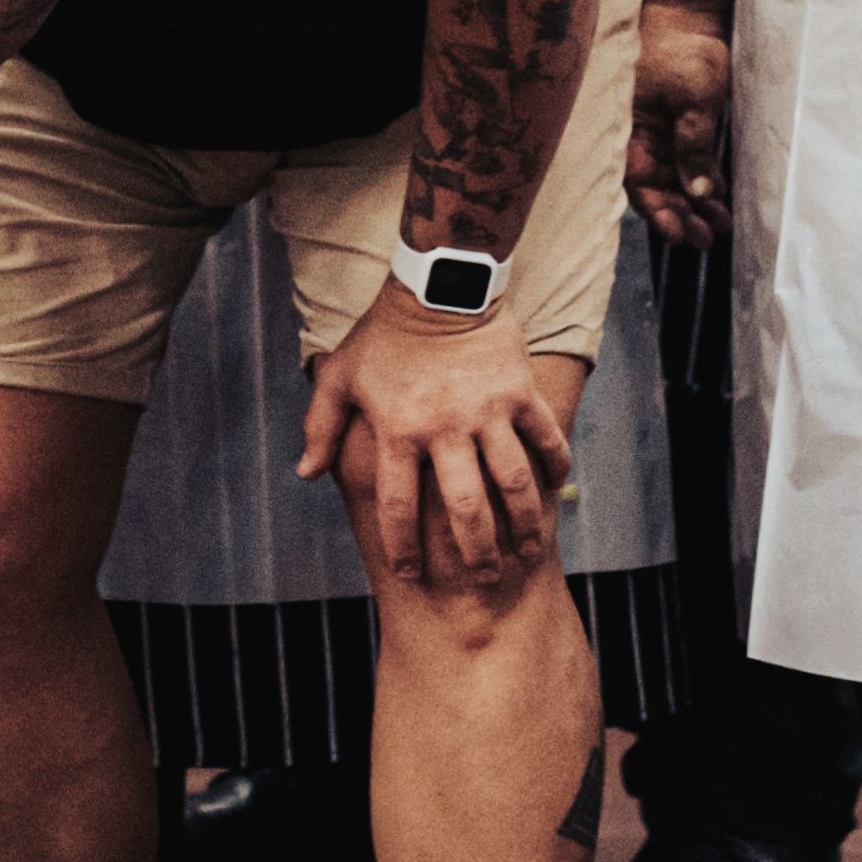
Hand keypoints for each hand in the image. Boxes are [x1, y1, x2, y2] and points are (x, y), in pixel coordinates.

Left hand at [298, 294, 575, 585]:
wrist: (439, 282)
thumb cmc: (383, 335)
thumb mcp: (340, 376)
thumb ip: (321, 427)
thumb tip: (305, 474)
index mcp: (398, 429)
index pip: (397, 505)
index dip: (402, 547)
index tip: (410, 573)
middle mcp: (445, 427)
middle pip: (465, 507)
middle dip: (476, 552)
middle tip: (484, 579)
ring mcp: (488, 411)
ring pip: (513, 482)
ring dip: (523, 524)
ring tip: (527, 552)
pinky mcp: (521, 392)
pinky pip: (546, 439)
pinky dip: (555, 468)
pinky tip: (557, 492)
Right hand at [625, 5, 732, 246]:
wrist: (693, 12)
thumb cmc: (682, 49)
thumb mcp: (691, 99)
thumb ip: (692, 145)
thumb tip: (698, 191)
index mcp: (630, 130)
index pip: (639, 182)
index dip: (658, 211)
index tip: (679, 233)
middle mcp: (643, 137)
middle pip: (657, 188)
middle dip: (680, 216)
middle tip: (705, 239)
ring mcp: (664, 132)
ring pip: (677, 180)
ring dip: (696, 204)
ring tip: (721, 227)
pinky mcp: (685, 126)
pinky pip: (693, 163)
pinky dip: (706, 182)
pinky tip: (722, 201)